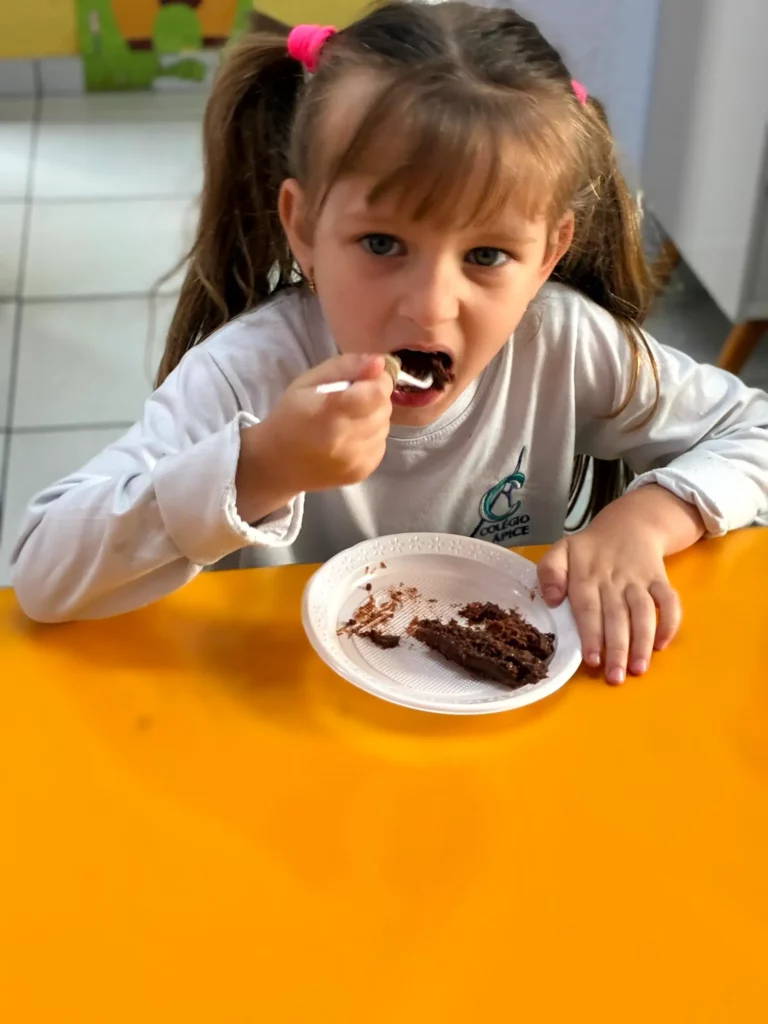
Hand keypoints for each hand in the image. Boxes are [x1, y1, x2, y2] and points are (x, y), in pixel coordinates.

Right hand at [236, 353, 393, 521]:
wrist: (277, 464)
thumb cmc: (290, 416)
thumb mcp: (308, 382)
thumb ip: (346, 366)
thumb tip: (380, 362)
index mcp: (329, 411)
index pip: (378, 392)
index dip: (378, 380)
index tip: (365, 380)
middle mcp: (345, 438)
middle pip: (384, 408)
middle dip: (375, 398)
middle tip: (353, 400)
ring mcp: (355, 459)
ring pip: (385, 427)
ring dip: (374, 418)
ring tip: (349, 420)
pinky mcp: (361, 472)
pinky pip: (381, 445)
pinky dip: (371, 437)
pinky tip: (350, 437)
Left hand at [537, 486, 704, 683]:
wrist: (629, 523)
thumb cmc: (589, 548)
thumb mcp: (561, 551)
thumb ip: (550, 572)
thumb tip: (551, 600)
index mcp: (586, 576)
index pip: (588, 609)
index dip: (591, 635)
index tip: (592, 661)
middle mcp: (614, 580)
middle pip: (617, 617)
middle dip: (617, 649)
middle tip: (615, 678)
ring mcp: (639, 580)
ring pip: (644, 612)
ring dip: (642, 641)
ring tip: (638, 668)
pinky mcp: (660, 580)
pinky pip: (670, 601)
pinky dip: (670, 622)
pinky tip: (662, 645)